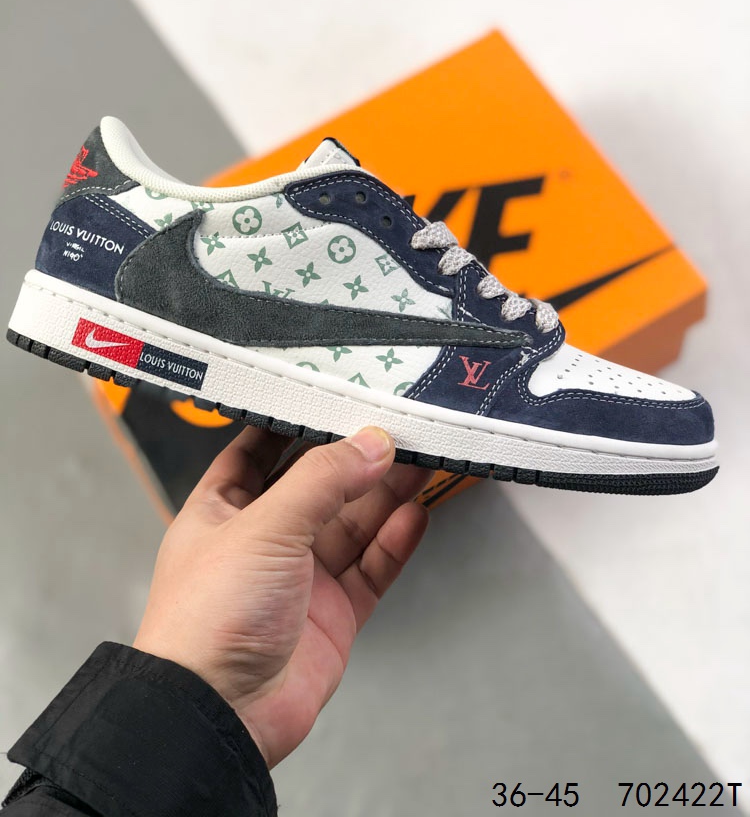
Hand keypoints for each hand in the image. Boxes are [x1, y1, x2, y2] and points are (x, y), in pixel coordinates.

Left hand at [133, 425, 429, 767]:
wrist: (220, 716)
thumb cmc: (210, 618)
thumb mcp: (264, 527)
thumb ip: (322, 481)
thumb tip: (371, 443)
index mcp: (224, 510)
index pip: (259, 451)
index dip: (294, 424)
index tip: (334, 395)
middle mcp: (263, 540)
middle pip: (319, 486)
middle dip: (356, 458)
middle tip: (398, 428)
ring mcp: (301, 579)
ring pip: (352, 524)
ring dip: (385, 493)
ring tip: (421, 459)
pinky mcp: (334, 615)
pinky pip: (371, 568)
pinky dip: (395, 542)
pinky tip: (415, 515)